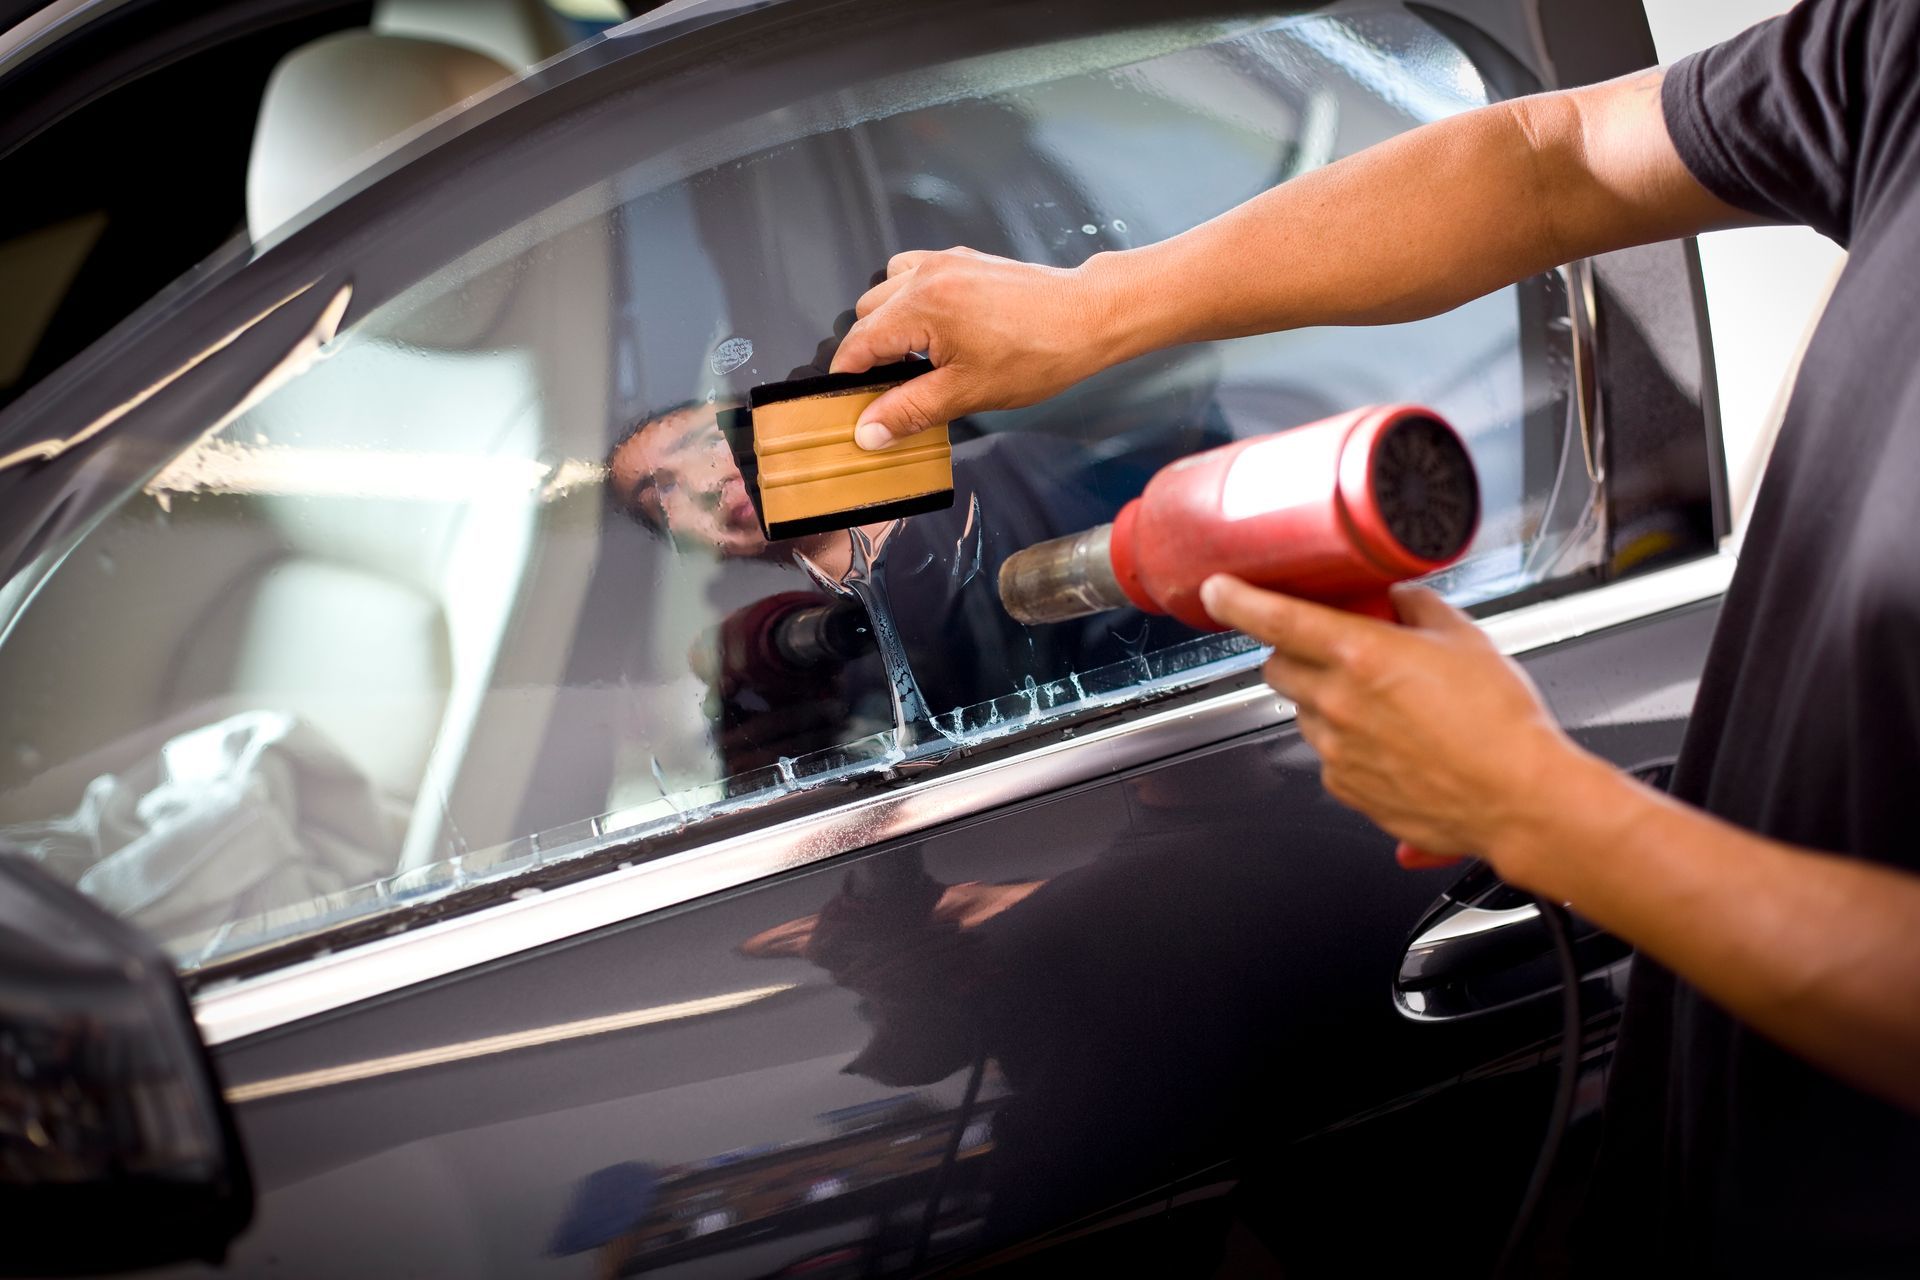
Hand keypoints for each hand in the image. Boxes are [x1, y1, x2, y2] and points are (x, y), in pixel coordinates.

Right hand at [830, 247, 1123, 449]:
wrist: (1086, 318)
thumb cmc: (1038, 353)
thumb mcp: (967, 393)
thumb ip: (910, 411)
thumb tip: (868, 431)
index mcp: (923, 306)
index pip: (859, 343)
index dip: (846, 378)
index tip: (845, 403)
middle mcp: (927, 275)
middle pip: (867, 315)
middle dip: (869, 353)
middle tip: (888, 390)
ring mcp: (945, 263)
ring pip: (886, 290)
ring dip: (888, 324)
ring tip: (911, 359)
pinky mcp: (962, 260)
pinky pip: (913, 274)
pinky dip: (910, 300)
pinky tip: (932, 329)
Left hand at [1199, 575, 1589, 883]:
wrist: (1519, 799)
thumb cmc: (1501, 724)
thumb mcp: (1466, 639)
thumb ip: (1418, 608)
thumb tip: (1396, 597)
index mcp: (1359, 655)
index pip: (1274, 618)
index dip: (1236, 599)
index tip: (1219, 590)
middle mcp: (1337, 703)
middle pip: (1277, 666)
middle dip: (1293, 652)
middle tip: (1333, 649)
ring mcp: (1336, 750)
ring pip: (1301, 711)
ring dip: (1323, 698)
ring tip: (1382, 703)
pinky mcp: (1345, 788)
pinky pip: (1326, 754)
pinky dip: (1345, 742)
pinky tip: (1391, 741)